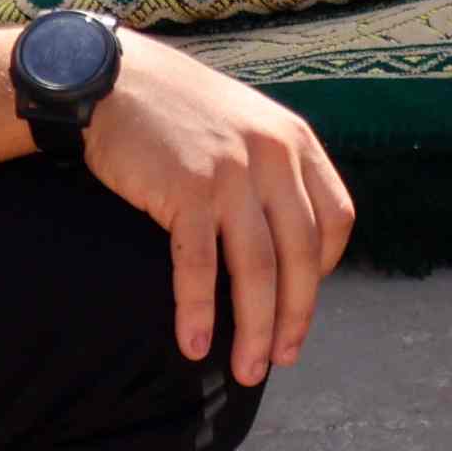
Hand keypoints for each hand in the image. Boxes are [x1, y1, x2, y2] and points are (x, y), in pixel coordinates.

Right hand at [87, 28, 354, 380]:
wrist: (115, 79)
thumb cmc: (179, 111)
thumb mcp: (246, 124)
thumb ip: (274, 171)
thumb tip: (288, 243)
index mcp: (295, 141)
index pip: (336, 218)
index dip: (324, 270)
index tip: (301, 302)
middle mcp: (273, 155)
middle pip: (300, 255)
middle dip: (294, 317)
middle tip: (280, 359)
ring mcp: (231, 172)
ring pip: (256, 269)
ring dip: (254, 330)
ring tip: (247, 371)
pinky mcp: (186, 189)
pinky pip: (199, 265)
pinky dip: (198, 311)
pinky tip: (195, 345)